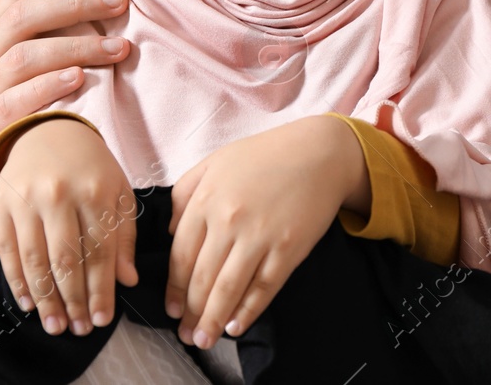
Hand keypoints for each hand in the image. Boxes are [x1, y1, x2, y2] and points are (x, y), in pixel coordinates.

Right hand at [0, 0, 131, 153]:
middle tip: (119, 2)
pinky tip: (80, 78)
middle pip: (21, 18)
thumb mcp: (35, 44)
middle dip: (75, 4)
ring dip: (76, 47)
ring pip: (23, 58)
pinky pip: (15, 102)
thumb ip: (38, 5)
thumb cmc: (36, 86)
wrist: (21, 149)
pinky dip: (48, 86)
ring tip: (118, 46)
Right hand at [0, 117, 139, 337]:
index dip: (101, 290)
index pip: (100, 251)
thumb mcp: (118, 191)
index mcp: (95, 190)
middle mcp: (59, 194)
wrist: (47, 131)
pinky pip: (7, 251)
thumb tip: (126, 281)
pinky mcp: (0, 205)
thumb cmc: (91, 167)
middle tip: (78, 329)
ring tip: (55, 325)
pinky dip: (17, 281)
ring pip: (35, 260)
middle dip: (74, 300)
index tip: (102, 320)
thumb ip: (124, 236)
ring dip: (45, 299)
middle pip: (66, 260)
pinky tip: (29, 303)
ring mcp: (26, 199)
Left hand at [164, 116, 367, 348]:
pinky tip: (236, 326)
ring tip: (205, 339)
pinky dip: (248, 311)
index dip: (175, 289)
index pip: (181, 256)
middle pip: (202, 278)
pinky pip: (263, 288)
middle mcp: (229, 220)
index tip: (172, 309)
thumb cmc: (266, 155)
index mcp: (207, 200)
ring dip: (213, 320)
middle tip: (187, 335)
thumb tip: (170, 231)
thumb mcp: (215, 162)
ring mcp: (260, 236)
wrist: (319, 152)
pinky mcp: (289, 249)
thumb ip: (184, 193)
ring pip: (228, 289)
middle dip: (191, 313)